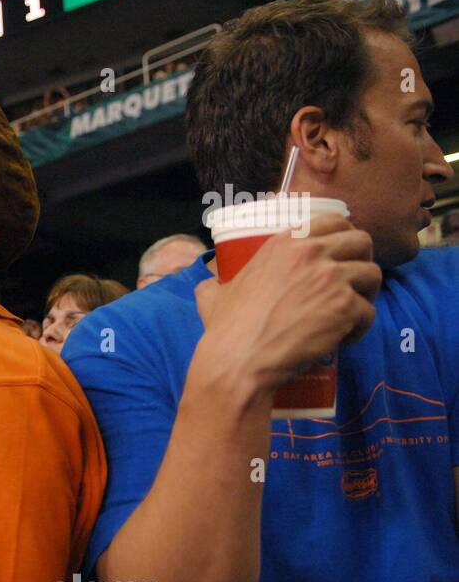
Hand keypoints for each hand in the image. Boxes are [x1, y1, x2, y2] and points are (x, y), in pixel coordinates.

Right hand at [195, 214, 380, 396]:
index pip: (334, 221)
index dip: (344, 236)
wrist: (239, 359)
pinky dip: (361, 328)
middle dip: (363, 260)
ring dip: (366, 295)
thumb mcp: (214, 294)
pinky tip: (343, 339)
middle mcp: (311, 253)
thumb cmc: (226, 330)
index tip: (342, 254)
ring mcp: (331, 278)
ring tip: (350, 314)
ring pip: (373, 275)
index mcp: (284, 243)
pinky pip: (370, 312)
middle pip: (362, 241)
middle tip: (351, 284)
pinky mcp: (345, 307)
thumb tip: (208, 284)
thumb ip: (215, 282)